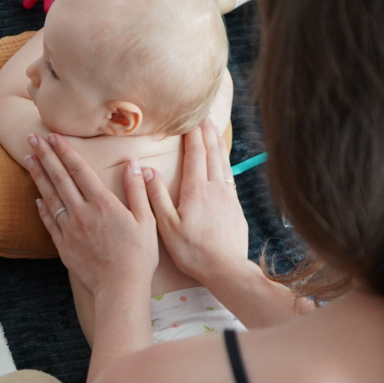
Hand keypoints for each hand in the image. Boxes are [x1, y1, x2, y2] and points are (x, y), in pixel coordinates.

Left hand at [28, 134, 158, 296]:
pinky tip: (37, 198)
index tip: (54, 136)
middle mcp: (82, 213)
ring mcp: (70, 230)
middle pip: (60, 178)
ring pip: (50, 197)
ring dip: (39, 176)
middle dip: (45, 156)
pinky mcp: (63, 246)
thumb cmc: (138, 255)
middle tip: (32, 138)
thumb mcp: (146, 220)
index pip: (80, 170)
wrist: (119, 287)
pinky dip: (42, 208)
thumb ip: (137, 190)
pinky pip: (49, 222)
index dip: (65, 151)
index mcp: (103, 204)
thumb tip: (133, 164)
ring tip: (29, 158)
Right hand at [145, 120, 248, 287]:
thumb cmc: (193, 251)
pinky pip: (229, 177)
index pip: (195, 154)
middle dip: (207, 132)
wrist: (226, 267)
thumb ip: (157, 196)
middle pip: (212, 153)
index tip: (190, 118)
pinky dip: (225, 162)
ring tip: (214, 129)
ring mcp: (228, 197)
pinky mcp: (236, 207)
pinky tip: (223, 162)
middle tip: (204, 114)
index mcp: (196, 190)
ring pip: (223, 163)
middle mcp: (215, 188)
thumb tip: (147, 171)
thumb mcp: (167, 226)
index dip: (192, 135)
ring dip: (218, 143)